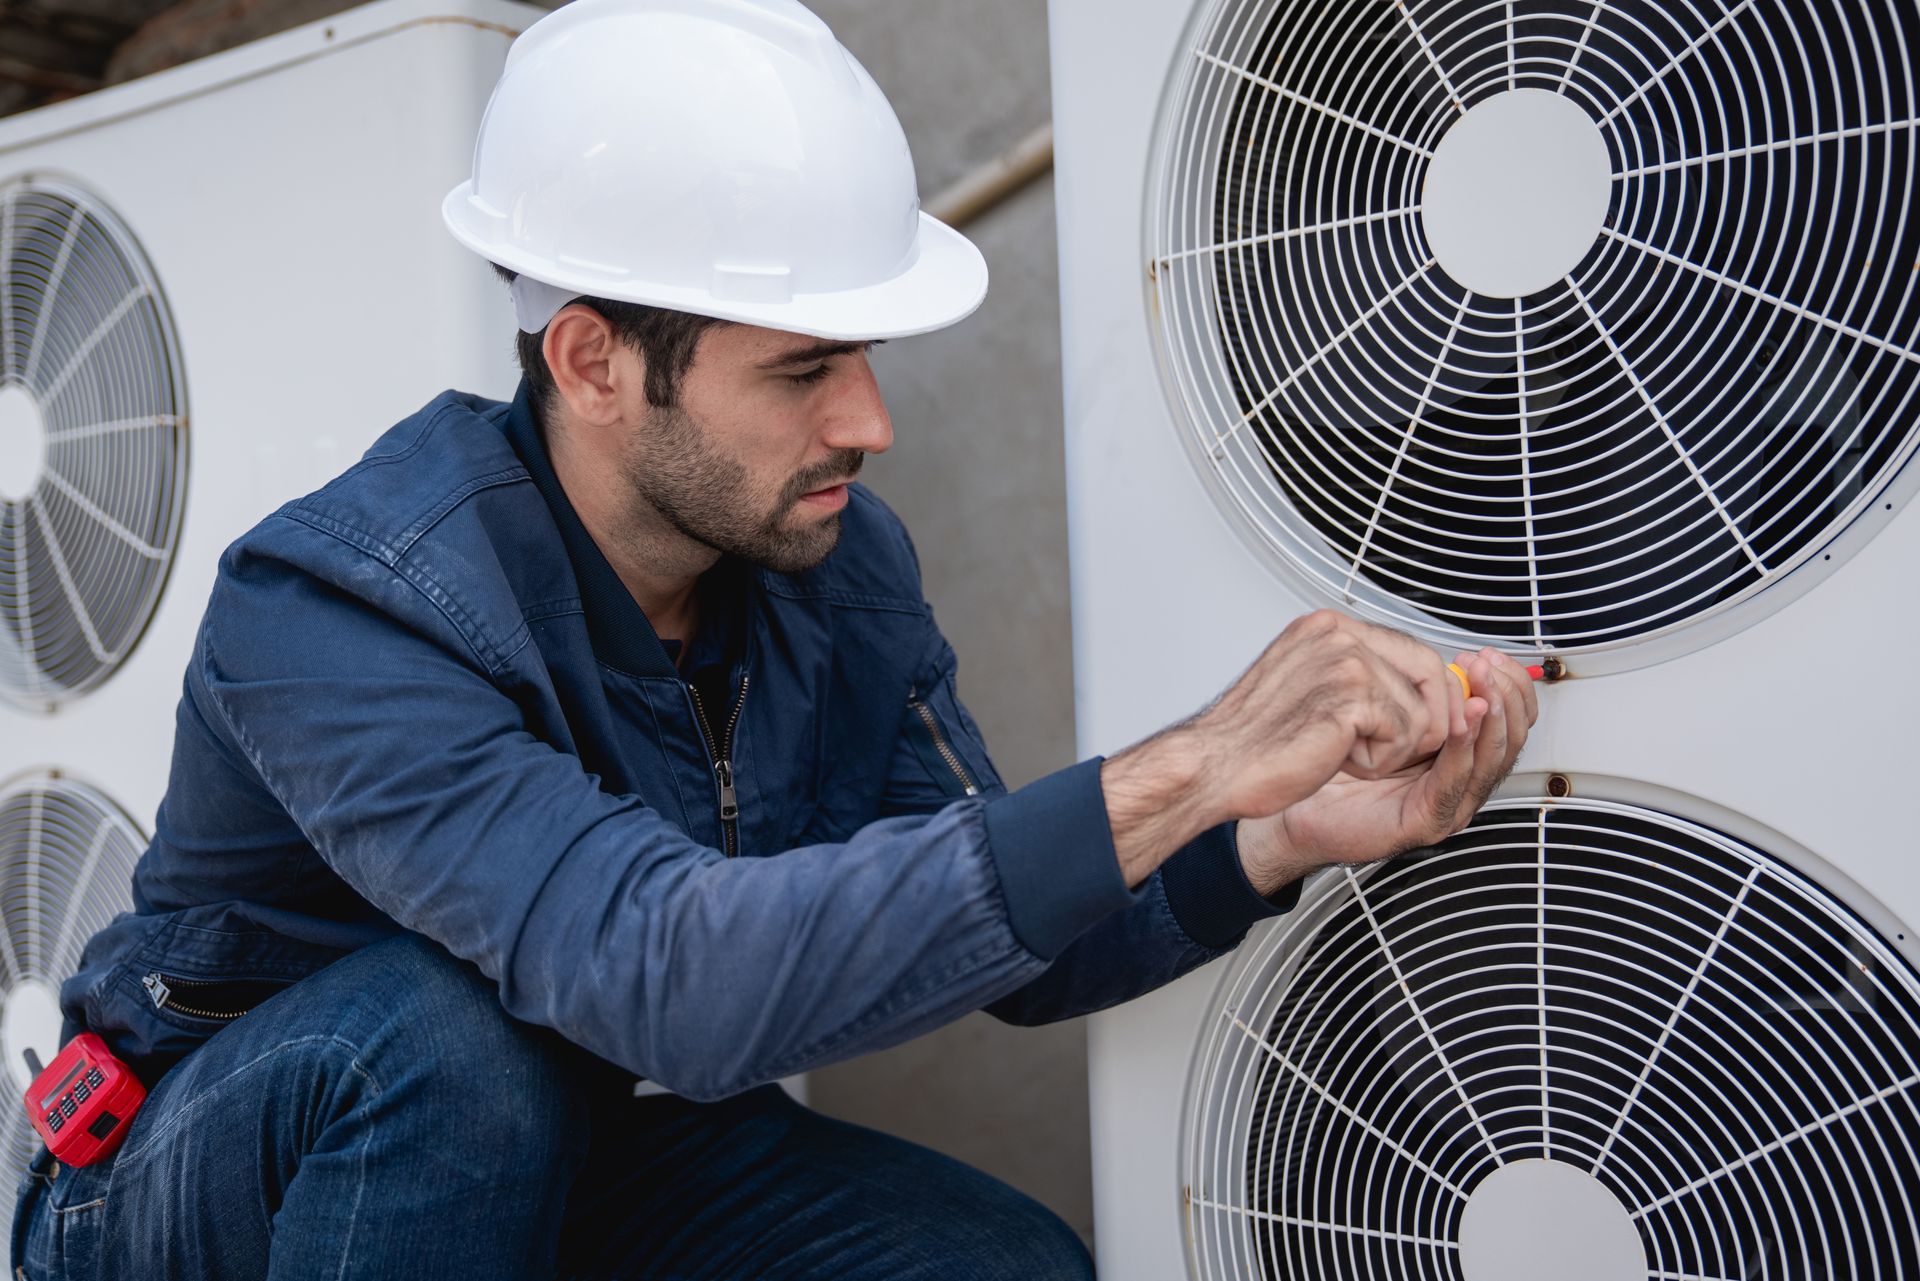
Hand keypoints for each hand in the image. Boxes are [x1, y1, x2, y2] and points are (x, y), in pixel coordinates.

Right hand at [1103, 610, 1461, 887]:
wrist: (1214, 766)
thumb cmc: (1252, 741)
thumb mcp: (1310, 689)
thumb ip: (1359, 676)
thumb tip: (1416, 688)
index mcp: (1326, 628)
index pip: (1412, 648)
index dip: (1430, 693)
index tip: (1431, 723)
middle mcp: (1338, 634)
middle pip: (1430, 672)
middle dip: (1429, 720)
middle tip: (1390, 749)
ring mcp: (1345, 660)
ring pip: (1422, 711)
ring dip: (1392, 747)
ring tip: (1342, 751)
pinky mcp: (1351, 695)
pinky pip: (1404, 735)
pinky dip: (1378, 761)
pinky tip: (1336, 758)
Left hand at [1236, 647, 1538, 894]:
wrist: (1294, 803)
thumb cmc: (1332, 757)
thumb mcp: (1383, 708)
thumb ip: (1415, 688)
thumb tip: (1446, 656)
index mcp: (1454, 750)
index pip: (1508, 716)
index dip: (1509, 684)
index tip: (1489, 655)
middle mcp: (1457, 776)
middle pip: (1510, 736)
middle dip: (1504, 695)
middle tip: (1486, 668)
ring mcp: (1447, 801)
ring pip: (1491, 760)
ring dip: (1489, 720)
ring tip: (1480, 690)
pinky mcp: (1427, 820)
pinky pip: (1454, 782)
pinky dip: (1460, 752)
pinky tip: (1455, 727)